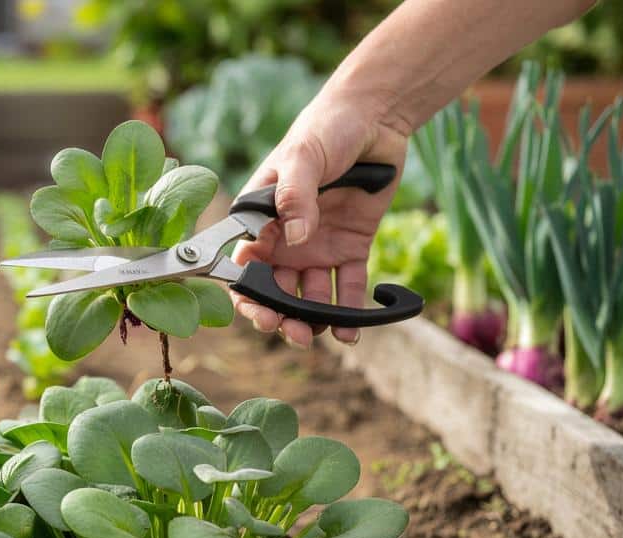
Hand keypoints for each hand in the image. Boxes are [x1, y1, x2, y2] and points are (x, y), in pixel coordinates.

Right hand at [231, 93, 409, 346]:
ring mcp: (318, 245)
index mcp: (261, 219)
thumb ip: (295, 197)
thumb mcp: (302, 158)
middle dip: (280, 316)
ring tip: (320, 335)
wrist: (375, 117)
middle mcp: (286, 239)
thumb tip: (297, 238)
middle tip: (292, 332)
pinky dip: (351, 311)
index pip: (247, 266)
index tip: (260, 312)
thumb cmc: (325, 129)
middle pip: (276, 289)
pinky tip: (352, 332)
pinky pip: (348, 287)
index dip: (249, 294)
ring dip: (312, 320)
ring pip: (309, 296)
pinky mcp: (351, 246)